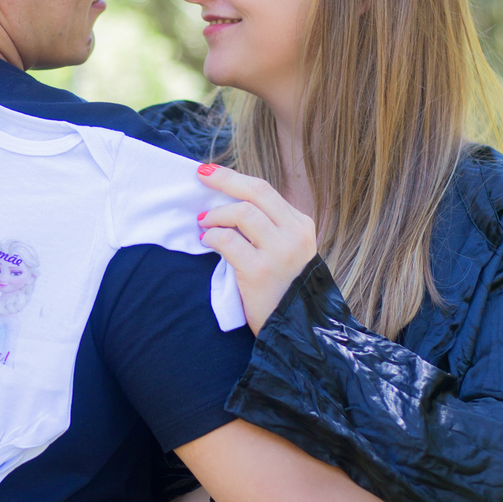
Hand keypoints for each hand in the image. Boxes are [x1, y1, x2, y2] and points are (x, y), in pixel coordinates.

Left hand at [197, 164, 316, 332]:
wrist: (296, 329)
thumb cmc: (283, 289)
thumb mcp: (287, 251)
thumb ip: (268, 227)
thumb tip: (229, 202)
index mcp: (301, 225)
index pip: (264, 191)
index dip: (234, 179)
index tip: (212, 173)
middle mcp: (294, 234)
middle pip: (255, 192)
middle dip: (224, 180)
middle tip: (200, 175)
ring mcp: (279, 252)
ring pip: (242, 213)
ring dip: (216, 215)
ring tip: (204, 224)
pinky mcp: (260, 271)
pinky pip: (228, 241)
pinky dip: (212, 238)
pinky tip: (207, 242)